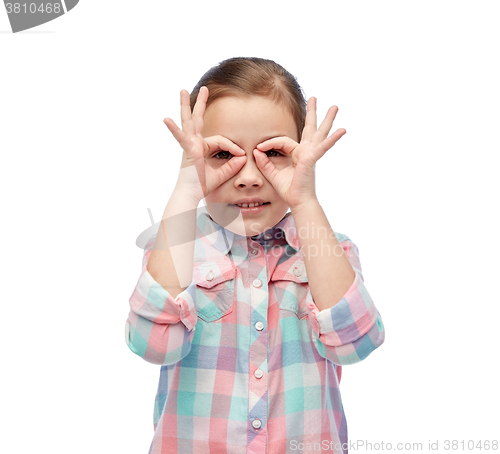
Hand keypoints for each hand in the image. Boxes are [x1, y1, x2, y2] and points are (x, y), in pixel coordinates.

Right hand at [163, 87, 246, 201]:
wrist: (191, 195)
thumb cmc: (202, 185)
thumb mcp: (222, 174)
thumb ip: (232, 165)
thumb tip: (243, 157)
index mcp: (201, 147)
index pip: (222, 140)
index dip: (233, 147)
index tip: (242, 155)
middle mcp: (194, 143)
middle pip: (197, 119)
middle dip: (201, 103)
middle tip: (204, 89)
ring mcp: (189, 145)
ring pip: (188, 121)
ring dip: (186, 106)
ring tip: (182, 91)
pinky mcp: (187, 150)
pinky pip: (181, 138)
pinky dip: (174, 129)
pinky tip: (166, 120)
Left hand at [253, 97, 345, 210]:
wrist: (298, 202)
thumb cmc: (289, 190)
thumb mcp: (272, 174)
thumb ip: (264, 162)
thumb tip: (255, 150)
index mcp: (297, 154)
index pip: (282, 141)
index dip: (269, 143)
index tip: (258, 148)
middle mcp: (306, 151)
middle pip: (309, 129)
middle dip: (311, 113)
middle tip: (314, 98)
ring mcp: (311, 154)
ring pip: (319, 132)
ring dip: (327, 119)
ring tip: (335, 106)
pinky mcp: (313, 158)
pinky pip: (323, 147)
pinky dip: (332, 139)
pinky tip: (342, 130)